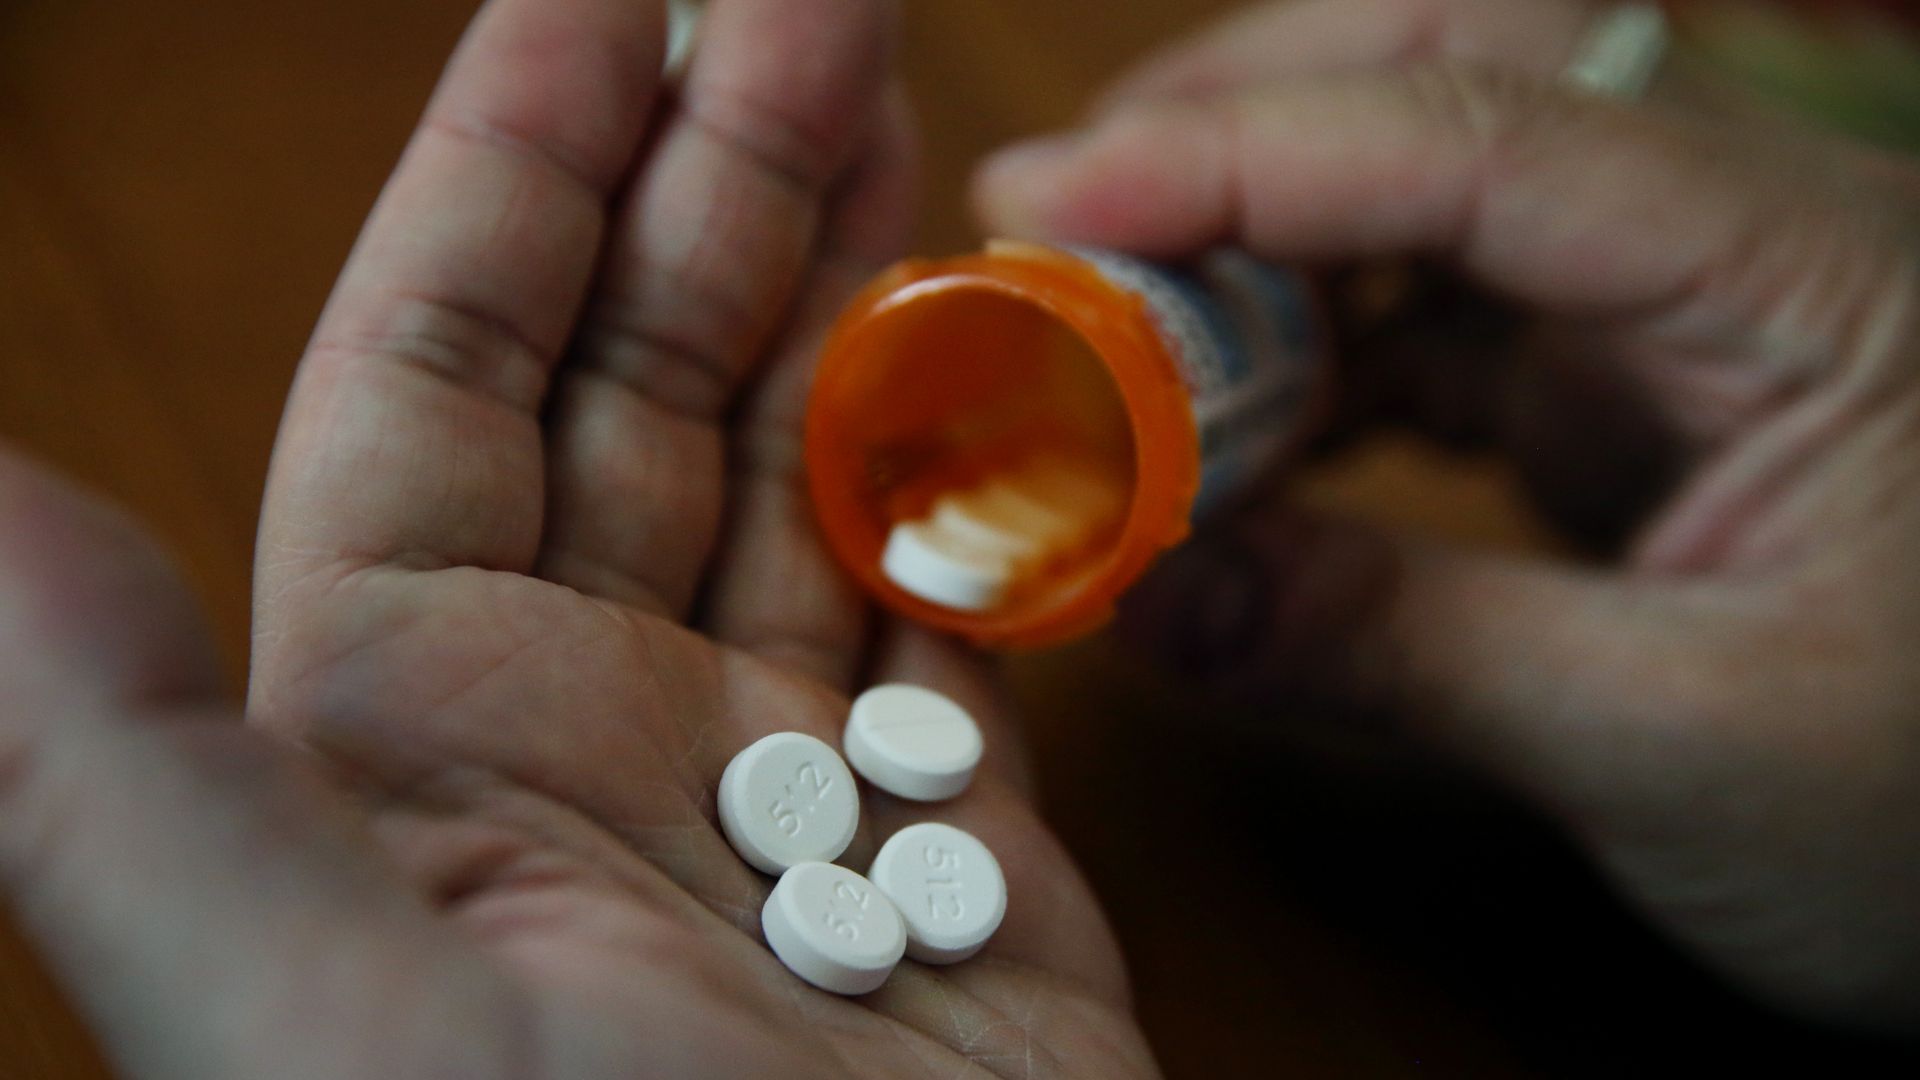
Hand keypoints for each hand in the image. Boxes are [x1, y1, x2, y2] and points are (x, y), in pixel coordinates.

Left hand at [0, 1, 1153, 1075]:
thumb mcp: (302, 1004)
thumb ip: (114, 762)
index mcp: (404, 720)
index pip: (447, 367)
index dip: (517, 161)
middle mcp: (577, 721)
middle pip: (644, 377)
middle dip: (719, 166)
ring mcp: (774, 769)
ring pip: (804, 457)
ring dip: (847, 277)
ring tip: (897, 92)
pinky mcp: (952, 834)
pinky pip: (958, 596)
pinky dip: (981, 467)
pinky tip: (1000, 341)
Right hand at [973, 0, 1919, 1030]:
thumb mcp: (1692, 745)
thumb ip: (1411, 650)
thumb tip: (1151, 600)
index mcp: (1812, 275)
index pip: (1497, 135)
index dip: (1254, 153)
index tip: (1045, 201)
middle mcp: (1732, 239)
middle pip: (1455, 69)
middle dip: (1237, 127)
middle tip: (1052, 227)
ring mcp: (1669, 303)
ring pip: (1421, 180)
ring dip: (1246, 244)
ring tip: (1106, 347)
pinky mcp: (1615, 381)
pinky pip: (1423, 316)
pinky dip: (1293, 358)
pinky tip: (1215, 439)